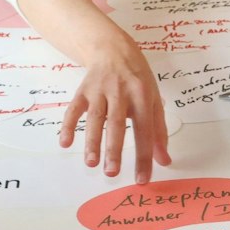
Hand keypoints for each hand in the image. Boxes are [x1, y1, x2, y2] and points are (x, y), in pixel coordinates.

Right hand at [62, 41, 172, 182]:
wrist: (113, 49)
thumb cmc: (138, 79)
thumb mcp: (154, 100)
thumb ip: (158, 132)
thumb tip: (165, 161)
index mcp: (143, 96)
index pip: (144, 130)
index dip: (144, 156)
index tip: (142, 180)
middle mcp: (121, 92)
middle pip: (117, 123)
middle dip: (114, 149)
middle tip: (112, 173)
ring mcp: (100, 90)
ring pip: (95, 117)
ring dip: (92, 141)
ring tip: (91, 163)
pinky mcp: (83, 89)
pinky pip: (73, 109)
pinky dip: (68, 125)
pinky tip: (65, 143)